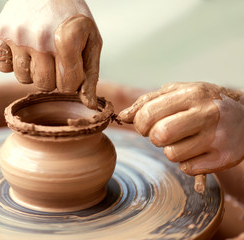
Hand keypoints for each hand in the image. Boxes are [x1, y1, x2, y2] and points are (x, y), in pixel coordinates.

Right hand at [0, 0, 101, 108]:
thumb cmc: (72, 16)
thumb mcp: (91, 40)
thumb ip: (90, 73)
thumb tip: (89, 105)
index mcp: (67, 42)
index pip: (67, 86)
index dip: (70, 79)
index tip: (70, 66)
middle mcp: (40, 40)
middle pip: (44, 85)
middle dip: (52, 77)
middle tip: (54, 59)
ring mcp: (18, 36)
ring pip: (23, 79)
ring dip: (32, 71)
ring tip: (39, 52)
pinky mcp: (0, 32)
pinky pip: (3, 67)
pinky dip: (12, 63)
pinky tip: (22, 49)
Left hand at [118, 82, 243, 175]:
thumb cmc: (202, 104)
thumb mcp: (178, 93)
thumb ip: (148, 102)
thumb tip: (122, 117)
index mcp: (191, 94)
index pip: (148, 113)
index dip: (139, 123)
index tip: (145, 125)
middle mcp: (207, 113)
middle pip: (159, 135)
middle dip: (153, 137)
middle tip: (162, 134)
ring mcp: (217, 137)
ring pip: (171, 155)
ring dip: (171, 150)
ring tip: (184, 140)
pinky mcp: (223, 158)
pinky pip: (187, 168)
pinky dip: (186, 162)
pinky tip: (197, 150)